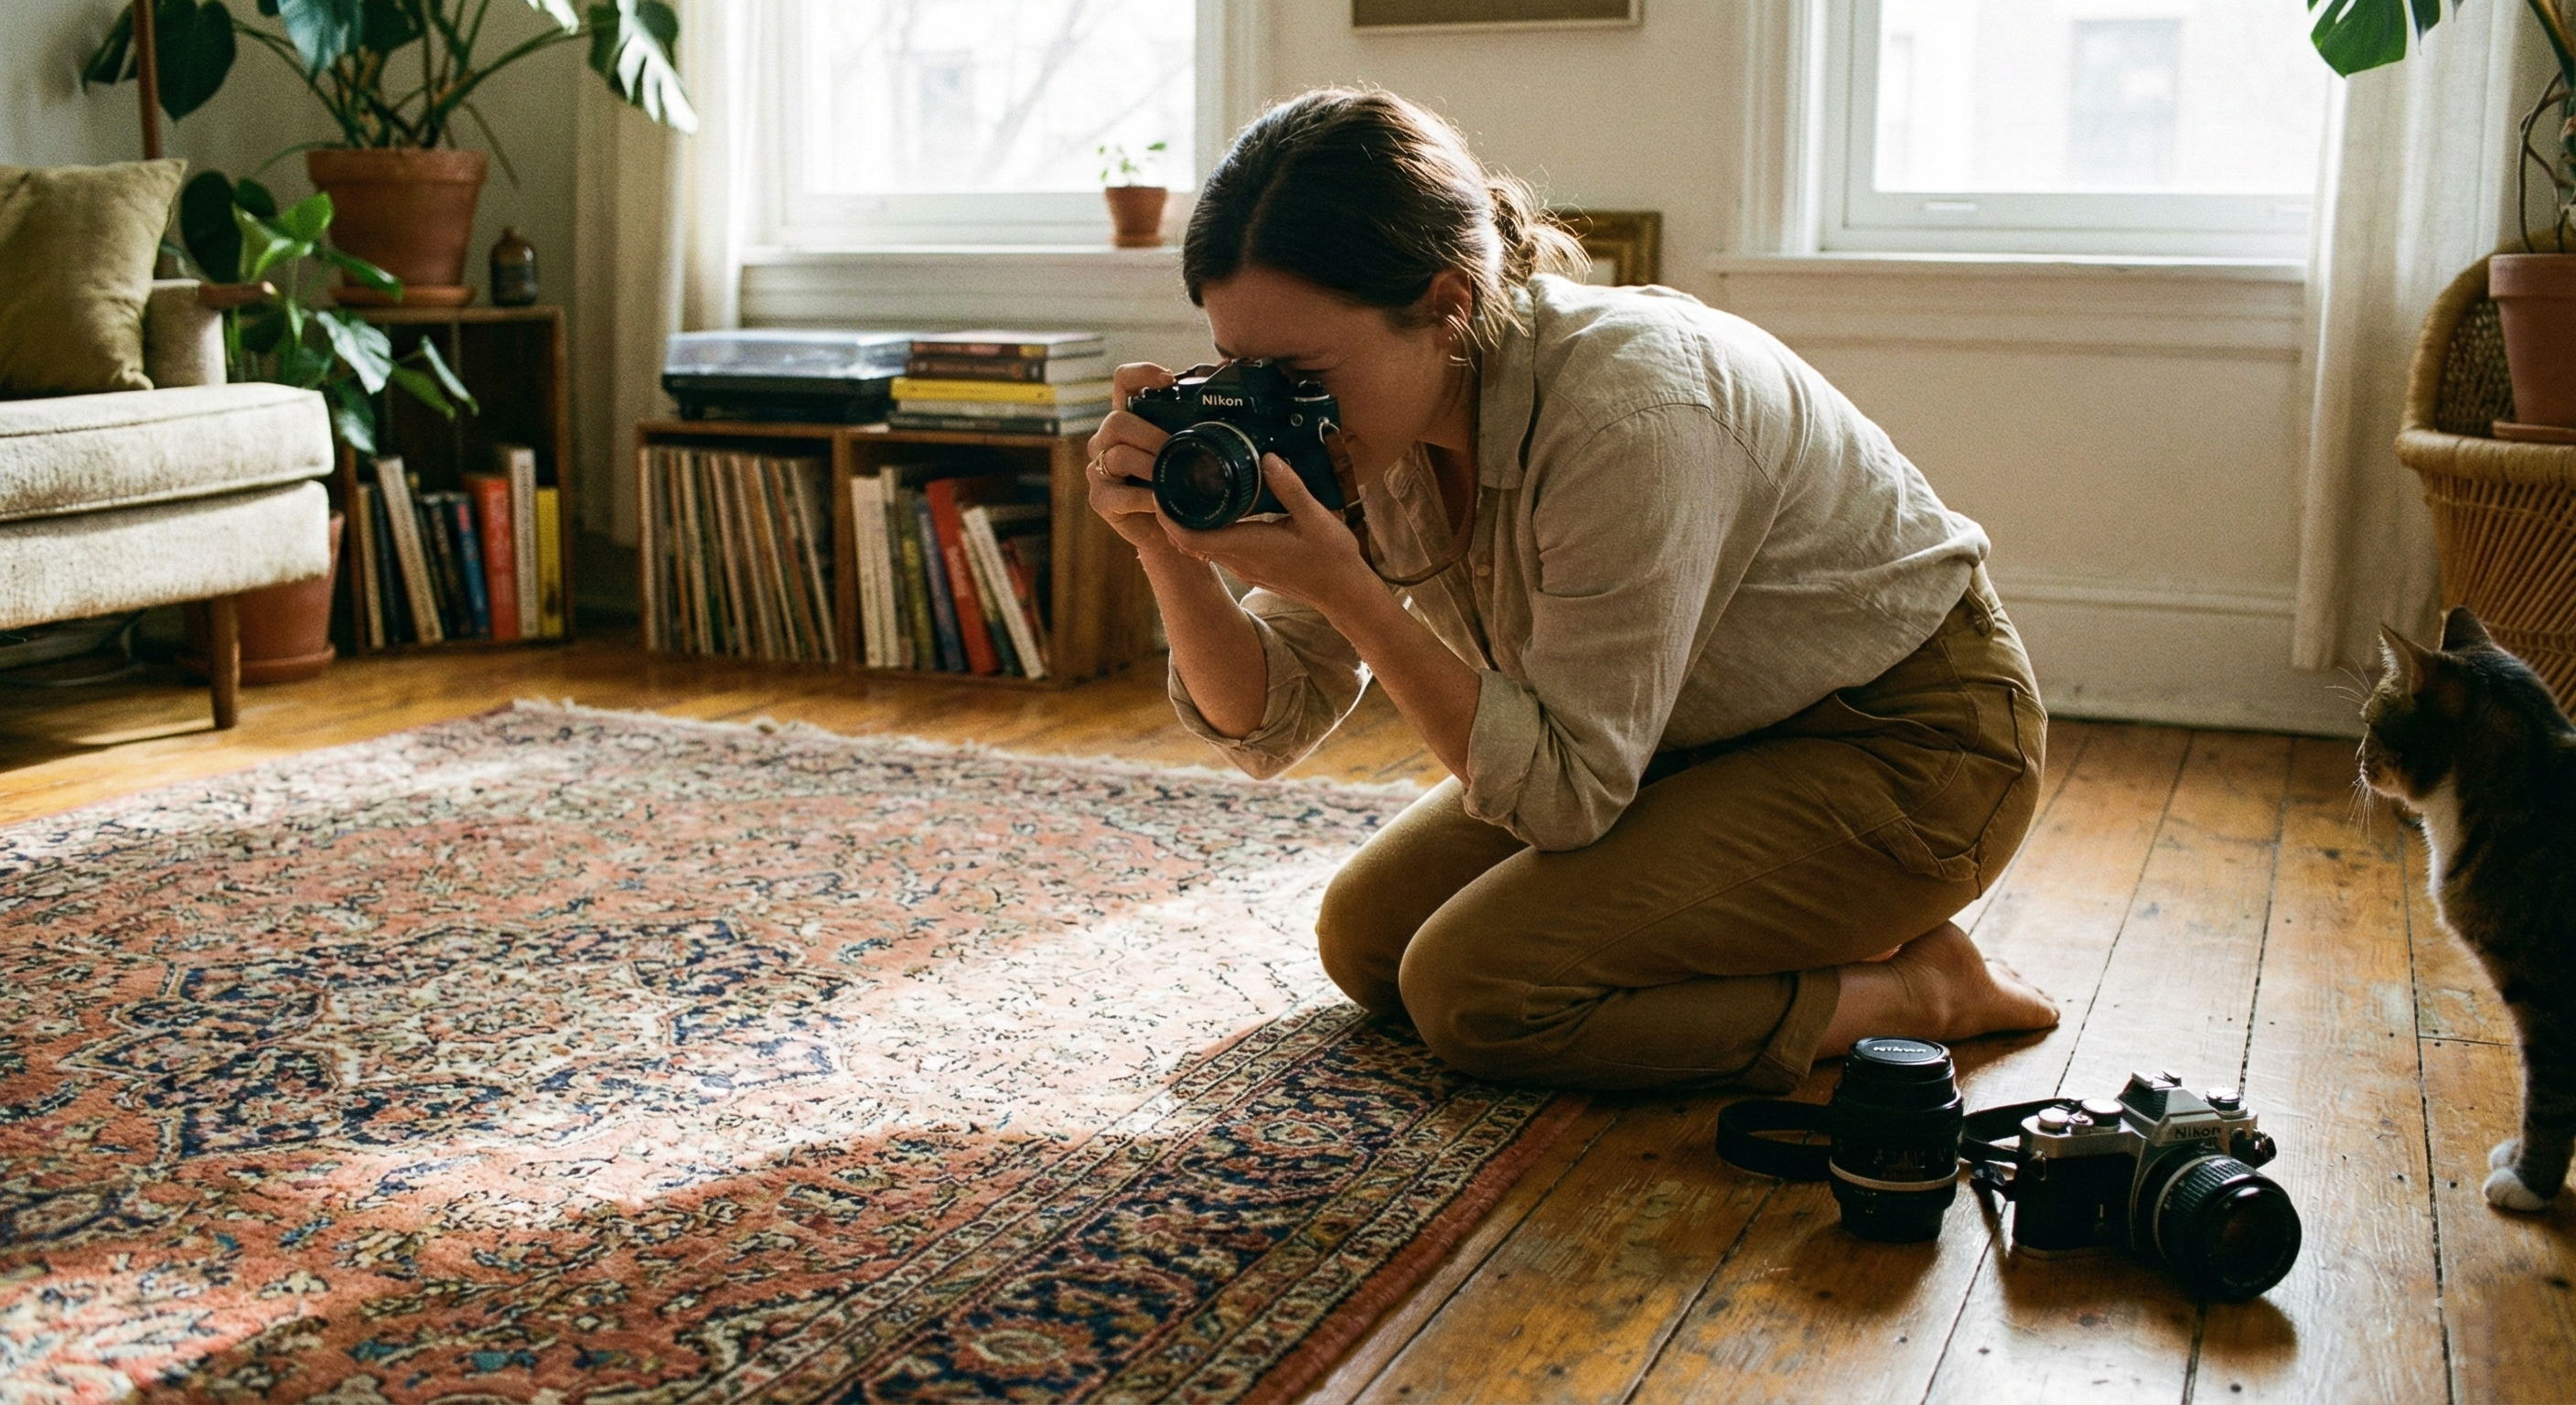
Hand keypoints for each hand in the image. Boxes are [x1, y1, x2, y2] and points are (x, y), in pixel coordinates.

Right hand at [1084, 362, 1184, 562]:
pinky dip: (1144, 498)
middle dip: (1152, 435)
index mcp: (1130, 421)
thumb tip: (1233, 392)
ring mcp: (1100, 470)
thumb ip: (1198, 427)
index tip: (1168, 378)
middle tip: (1178, 449)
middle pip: (1118, 421)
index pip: (1123, 383)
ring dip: (1150, 466)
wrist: (1172, 535)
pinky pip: (1118, 493)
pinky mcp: (1100, 499)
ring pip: (1117, 455)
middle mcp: (1108, 441)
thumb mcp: (1191, 453)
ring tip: (1171, 477)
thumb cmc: (1181, 489)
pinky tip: (1161, 503)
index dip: (1140, 373)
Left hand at [1164, 454, 1374, 611]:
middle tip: (1167, 481)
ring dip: (1187, 522)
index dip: (1167, 517)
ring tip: (1186, 489)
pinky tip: (1215, 509)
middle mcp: (1237, 559)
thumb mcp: (1316, 517)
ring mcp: (1242, 566)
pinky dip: (1206, 530)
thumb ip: (1290, 488)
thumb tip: (1267, 458)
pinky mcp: (1249, 567)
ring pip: (1200, 545)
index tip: (1160, 490)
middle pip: (1187, 541)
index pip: (1189, 537)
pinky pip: (1216, 549)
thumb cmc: (1331, 557)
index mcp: (1246, 546)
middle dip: (1171, 514)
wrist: (1343, 591)